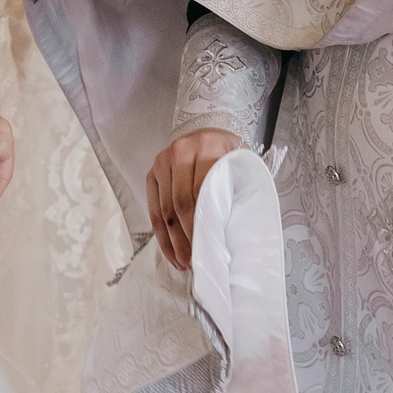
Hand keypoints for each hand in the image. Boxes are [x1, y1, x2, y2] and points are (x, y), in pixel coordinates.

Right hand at [146, 128, 242, 270]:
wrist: (210, 130)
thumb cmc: (229, 155)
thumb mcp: (239, 166)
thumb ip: (237, 191)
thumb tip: (237, 234)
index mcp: (207, 148)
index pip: (199, 193)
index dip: (201, 225)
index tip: (208, 249)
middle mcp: (180, 151)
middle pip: (179, 204)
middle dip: (185, 238)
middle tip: (194, 262)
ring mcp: (163, 161)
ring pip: (164, 209)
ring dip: (172, 241)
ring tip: (183, 262)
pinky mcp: (152, 173)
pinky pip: (153, 208)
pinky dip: (161, 233)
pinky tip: (171, 250)